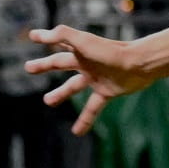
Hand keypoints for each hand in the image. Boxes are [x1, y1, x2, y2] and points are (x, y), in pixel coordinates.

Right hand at [25, 25, 153, 134]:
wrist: (139, 64)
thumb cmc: (111, 51)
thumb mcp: (83, 41)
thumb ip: (62, 35)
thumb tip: (40, 35)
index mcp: (80, 49)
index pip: (57, 41)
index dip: (44, 38)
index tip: (33, 36)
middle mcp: (86, 62)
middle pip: (60, 63)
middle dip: (44, 66)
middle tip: (29, 68)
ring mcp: (96, 77)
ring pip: (73, 86)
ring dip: (60, 94)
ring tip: (47, 101)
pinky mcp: (107, 91)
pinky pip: (92, 107)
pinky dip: (85, 120)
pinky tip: (76, 133)